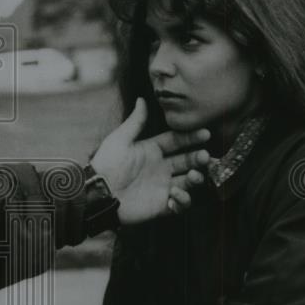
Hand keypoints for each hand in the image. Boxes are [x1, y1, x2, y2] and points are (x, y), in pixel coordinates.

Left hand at [90, 97, 209, 224]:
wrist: (98, 194)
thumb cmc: (106, 164)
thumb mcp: (120, 140)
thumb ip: (136, 122)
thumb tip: (142, 98)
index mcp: (152, 150)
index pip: (177, 141)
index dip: (191, 137)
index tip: (205, 133)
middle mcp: (160, 167)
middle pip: (187, 161)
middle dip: (198, 158)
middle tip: (204, 157)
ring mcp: (162, 186)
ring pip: (189, 182)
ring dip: (196, 179)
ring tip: (194, 176)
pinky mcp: (162, 205)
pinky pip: (180, 204)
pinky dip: (183, 200)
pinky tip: (175, 194)